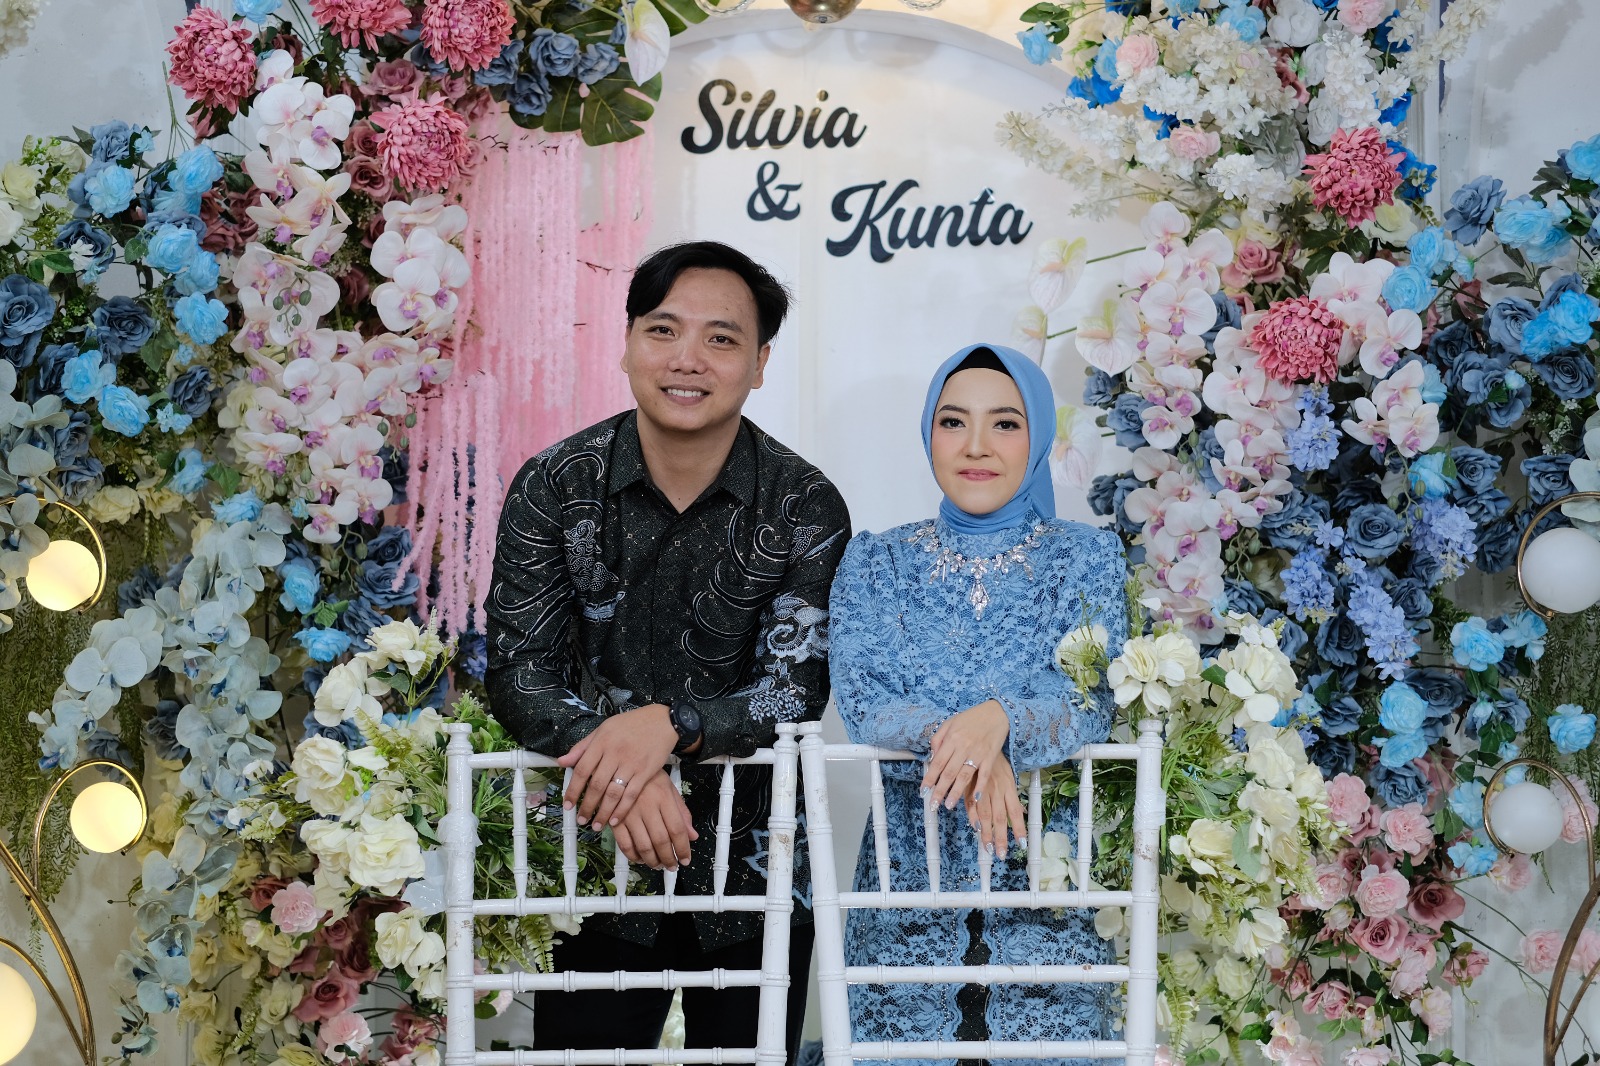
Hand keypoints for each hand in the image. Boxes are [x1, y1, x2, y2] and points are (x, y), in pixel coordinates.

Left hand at [559, 704, 676, 827]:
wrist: (662, 721)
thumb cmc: (630, 724)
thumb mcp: (603, 729)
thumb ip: (583, 746)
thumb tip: (561, 761)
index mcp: (601, 742)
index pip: (582, 769)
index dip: (573, 790)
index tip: (567, 805)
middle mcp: (615, 753)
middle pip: (596, 785)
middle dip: (587, 806)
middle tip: (581, 820)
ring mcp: (631, 764)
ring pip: (613, 793)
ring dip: (603, 812)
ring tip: (596, 825)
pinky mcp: (646, 772)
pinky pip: (631, 795)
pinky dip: (622, 810)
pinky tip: (615, 820)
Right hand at [612, 771, 698, 869]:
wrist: (622, 765)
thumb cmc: (648, 778)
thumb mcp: (670, 789)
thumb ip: (682, 813)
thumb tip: (693, 836)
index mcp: (664, 798)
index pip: (677, 829)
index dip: (682, 848)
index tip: (685, 859)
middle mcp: (647, 806)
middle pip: (661, 840)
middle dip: (668, 858)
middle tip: (672, 866)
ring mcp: (629, 814)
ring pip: (643, 846)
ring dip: (652, 861)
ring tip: (658, 864)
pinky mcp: (614, 820)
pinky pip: (624, 844)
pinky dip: (633, 856)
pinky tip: (640, 858)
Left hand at [923, 700, 1009, 810]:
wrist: (997, 713)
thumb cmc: (972, 718)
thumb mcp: (950, 722)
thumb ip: (939, 738)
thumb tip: (932, 756)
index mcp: (951, 738)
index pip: (937, 762)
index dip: (929, 778)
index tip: (924, 790)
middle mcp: (963, 747)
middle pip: (949, 773)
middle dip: (939, 791)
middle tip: (933, 805)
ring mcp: (978, 753)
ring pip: (964, 776)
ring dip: (956, 793)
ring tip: (948, 805)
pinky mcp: (990, 757)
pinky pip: (984, 775)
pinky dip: (980, 787)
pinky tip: (975, 798)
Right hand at [963, 753, 1025, 860]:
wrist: (980, 743)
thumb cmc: (996, 763)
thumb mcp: (1008, 777)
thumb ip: (1012, 797)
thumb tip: (1021, 811)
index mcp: (1009, 788)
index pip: (1015, 812)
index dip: (1019, 829)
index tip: (1021, 844)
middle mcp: (997, 790)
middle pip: (1000, 817)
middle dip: (1001, 837)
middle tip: (1000, 854)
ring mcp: (983, 789)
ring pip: (986, 814)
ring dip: (987, 832)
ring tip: (988, 847)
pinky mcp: (969, 787)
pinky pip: (971, 804)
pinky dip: (972, 816)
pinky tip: (975, 827)